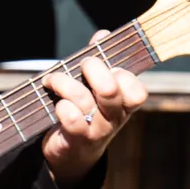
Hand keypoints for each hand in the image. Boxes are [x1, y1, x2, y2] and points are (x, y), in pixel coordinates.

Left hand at [40, 32, 147, 188]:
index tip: (106, 64)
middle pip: (110, 90)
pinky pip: (72, 119)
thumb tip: (103, 34)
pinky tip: (55, 103)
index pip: (136, 90)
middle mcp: (113, 118)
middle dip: (92, 69)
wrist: (71, 154)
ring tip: (53, 80)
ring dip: (64, 83)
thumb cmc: (85, 113)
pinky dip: (62, 106)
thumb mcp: (95, 88)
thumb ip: (100, 60)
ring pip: (85, 101)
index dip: (122, 74)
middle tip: (82, 65)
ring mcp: (96, 131)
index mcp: (123, 104)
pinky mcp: (75, 140)